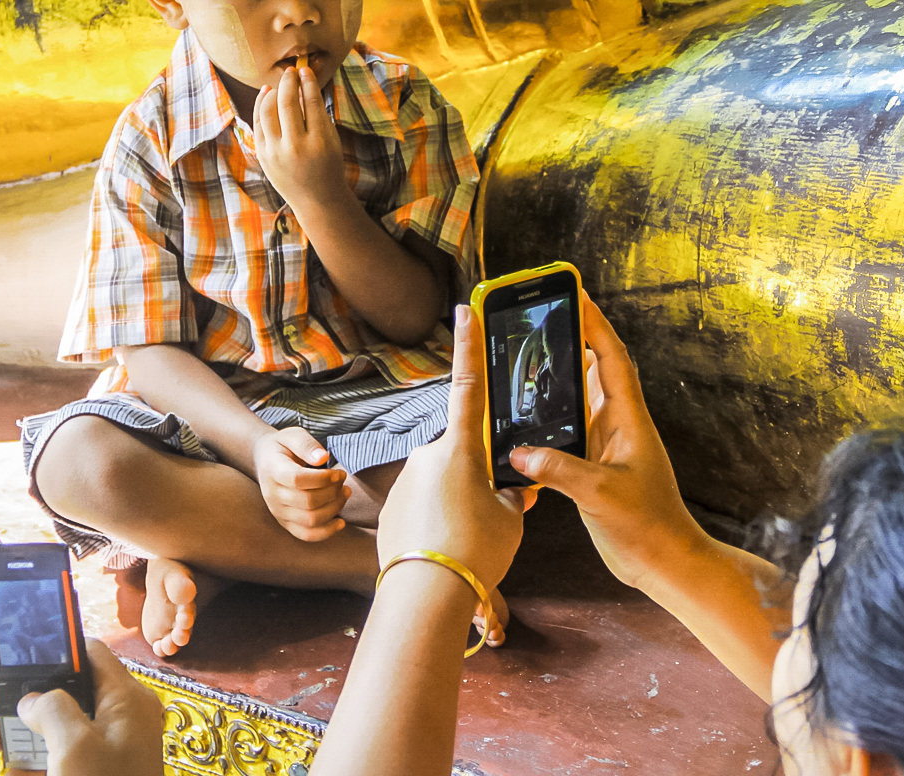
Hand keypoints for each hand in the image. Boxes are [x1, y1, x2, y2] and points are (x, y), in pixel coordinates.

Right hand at [0, 640, 163, 775]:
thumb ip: (52, 708)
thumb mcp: (74, 745)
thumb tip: (35, 697)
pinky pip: (61, 764)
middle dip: (23, 696)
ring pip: (58, 732)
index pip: (91, 654)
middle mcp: (122, 721)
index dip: (52, 648)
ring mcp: (109, 753)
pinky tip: (8, 774)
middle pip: (67, 693)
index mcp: (127, 700)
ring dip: (19, 735)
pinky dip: (33, 766)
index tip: (12, 652)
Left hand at [252, 65, 347, 211]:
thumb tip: (303, 86)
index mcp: (319, 141)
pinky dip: (260, 105)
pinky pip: (258, 123)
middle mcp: (295, 146)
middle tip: (291, 72)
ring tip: (279, 85)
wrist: (316, 199)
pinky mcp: (263, 155)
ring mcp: (275, 152)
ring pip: (268, 110)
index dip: (307, 82)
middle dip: (288, 82)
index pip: (310, 102)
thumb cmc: (328, 166)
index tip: (305, 70)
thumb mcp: (331, 140)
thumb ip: (318, 115)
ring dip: (273, 92)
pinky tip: (266, 94)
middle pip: (287, 103)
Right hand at [253, 427, 351, 540]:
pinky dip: (326, 532)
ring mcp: (278, 511)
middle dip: (333, 492)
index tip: (339, 472)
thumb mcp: (292, 435)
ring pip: (310, 520)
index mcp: (273, 470)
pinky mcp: (285, 523)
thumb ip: (306, 444)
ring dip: (334, 508)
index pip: (298, 480)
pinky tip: (340, 521)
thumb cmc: (283, 447)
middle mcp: (273, 495)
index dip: (323, 479)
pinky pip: (306, 535)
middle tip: (343, 480)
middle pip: (307, 502)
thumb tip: (323, 458)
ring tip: (344, 493)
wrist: (265, 461)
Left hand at [377, 305, 531, 590]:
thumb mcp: (510, 519)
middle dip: (477, 480)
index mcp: (463, 448)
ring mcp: (405, 481)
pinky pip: (423, 510)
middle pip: (462, 457)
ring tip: (467, 545)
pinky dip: (437, 526)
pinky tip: (446, 553)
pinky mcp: (390, 508)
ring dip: (457, 507)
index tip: (464, 309)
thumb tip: (514, 487)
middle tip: (489, 519)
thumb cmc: (475, 551)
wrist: (425, 595)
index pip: (470, 385)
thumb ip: (512, 493)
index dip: (470, 346)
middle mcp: (429, 455)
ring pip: (442, 486)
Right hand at [508, 293, 702, 591]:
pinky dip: (549, 415)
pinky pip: (568, 428)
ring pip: (579, 396)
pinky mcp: (594, 464)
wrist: (663, 562)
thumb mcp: (602, 495)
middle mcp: (618, 424)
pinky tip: (526, 414)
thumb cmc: (648, 526)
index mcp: (628, 420)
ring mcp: (606, 443)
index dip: (594, 324)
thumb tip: (520, 453)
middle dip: (572, 337)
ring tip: (528, 351)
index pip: (611, 359)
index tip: (575, 294)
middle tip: (543, 313)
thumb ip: (561, 471)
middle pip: (593, 368)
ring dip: (559, 374)